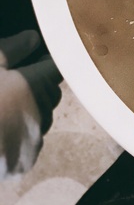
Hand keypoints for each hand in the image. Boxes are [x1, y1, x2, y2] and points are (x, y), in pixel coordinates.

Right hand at [0, 30, 61, 178]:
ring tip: (1, 111)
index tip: (36, 62)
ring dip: (28, 114)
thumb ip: (12, 49)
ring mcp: (32, 142)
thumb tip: (33, 39)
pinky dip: (19, 139)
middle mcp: (41, 113)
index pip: (57, 68)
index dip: (47, 64)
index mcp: (35, 85)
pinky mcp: (21, 165)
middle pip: (50, 94)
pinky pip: (30, 145)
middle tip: (11, 88)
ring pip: (42, 119)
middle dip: (37, 89)